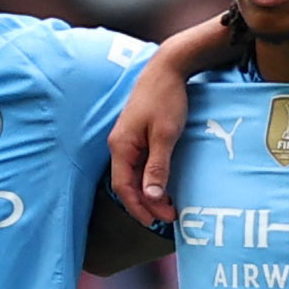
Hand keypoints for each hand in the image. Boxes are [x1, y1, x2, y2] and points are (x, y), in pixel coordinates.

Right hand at [109, 52, 194, 224]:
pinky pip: (140, 164)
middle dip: (146, 204)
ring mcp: (127, 140)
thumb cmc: (166, 98)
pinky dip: (151, 178)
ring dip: (149, 192)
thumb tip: (152, 197)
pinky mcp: (137, 136)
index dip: (139, 207)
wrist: (168, 68)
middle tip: (170, 215)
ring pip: (134, 176)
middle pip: (127, 184)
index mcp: (121, 146)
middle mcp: (119, 146)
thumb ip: (157, 167)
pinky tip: (164, 184)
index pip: (123, 188)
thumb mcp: (165, 135)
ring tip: (169, 204)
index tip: (157, 220)